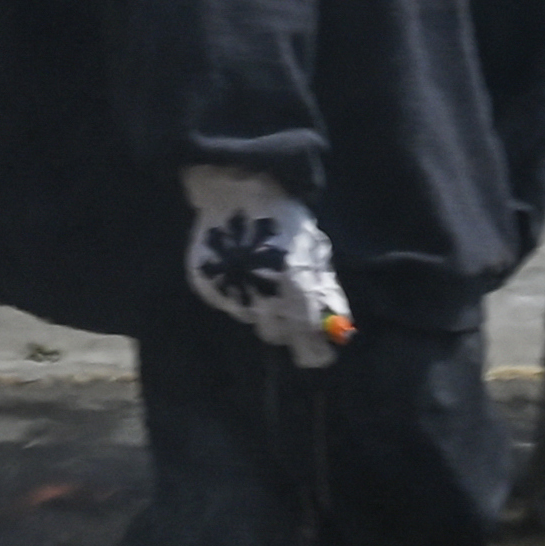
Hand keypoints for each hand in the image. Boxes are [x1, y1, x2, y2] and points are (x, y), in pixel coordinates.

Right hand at [183, 167, 348, 367]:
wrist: (234, 189)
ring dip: (262, 306)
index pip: (306, 336)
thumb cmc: (284, 217)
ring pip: (252, 317)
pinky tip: (241, 267)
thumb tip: (337, 324)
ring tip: (262, 273)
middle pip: (277, 334)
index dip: (316, 351)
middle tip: (292, 308)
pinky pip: (228, 302)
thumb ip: (325, 290)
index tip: (323, 355)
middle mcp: (260, 294)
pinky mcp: (207, 286)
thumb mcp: (314, 250)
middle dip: (288, 326)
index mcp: (293, 284)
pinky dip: (238, 292)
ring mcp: (229, 292)